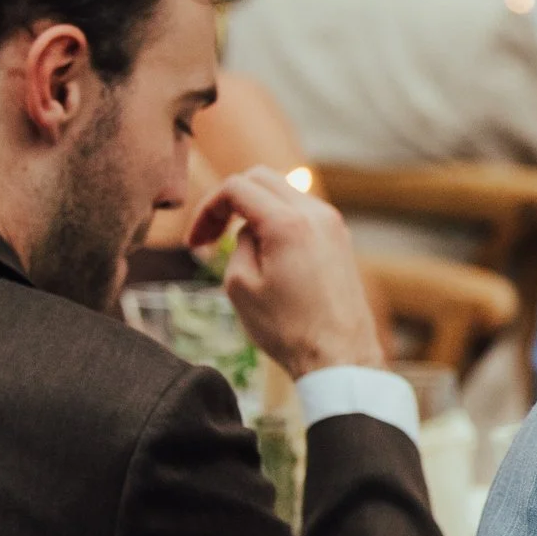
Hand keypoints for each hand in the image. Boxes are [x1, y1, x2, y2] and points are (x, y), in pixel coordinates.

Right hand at [187, 168, 383, 377]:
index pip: (236, 187)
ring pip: (284, 193)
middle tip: (211, 236)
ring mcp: (334, 225)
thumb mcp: (241, 285)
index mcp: (288, 222)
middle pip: (261, 179)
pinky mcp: (341, 240)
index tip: (194, 243)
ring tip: (236, 246)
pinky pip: (303, 213)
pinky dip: (278, 220)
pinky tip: (266, 252)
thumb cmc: (288, 328)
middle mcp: (317, 214)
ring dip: (254, 209)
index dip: (207, 209)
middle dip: (229, 201)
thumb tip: (249, 228)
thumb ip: (238, 242)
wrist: (339, 356)